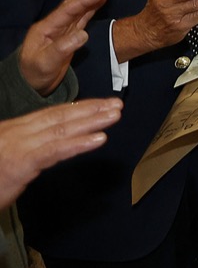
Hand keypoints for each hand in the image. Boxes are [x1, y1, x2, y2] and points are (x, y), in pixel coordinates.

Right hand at [0, 98, 121, 207]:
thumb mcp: (4, 159)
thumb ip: (25, 151)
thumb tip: (47, 147)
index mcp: (12, 130)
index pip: (49, 114)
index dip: (76, 108)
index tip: (100, 103)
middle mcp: (16, 133)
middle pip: (59, 117)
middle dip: (90, 109)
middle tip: (117, 104)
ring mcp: (18, 147)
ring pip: (61, 129)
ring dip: (91, 121)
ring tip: (115, 114)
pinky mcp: (20, 164)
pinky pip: (55, 151)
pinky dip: (79, 143)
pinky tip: (99, 139)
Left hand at [19, 0, 109, 95]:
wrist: (30, 84)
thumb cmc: (34, 74)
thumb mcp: (46, 63)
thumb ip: (63, 48)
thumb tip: (84, 34)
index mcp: (46, 28)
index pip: (68, 11)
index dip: (84, 1)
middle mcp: (54, 25)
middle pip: (73, 4)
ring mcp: (62, 29)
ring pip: (79, 9)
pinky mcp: (69, 36)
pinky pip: (82, 18)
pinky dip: (92, 7)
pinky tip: (100, 0)